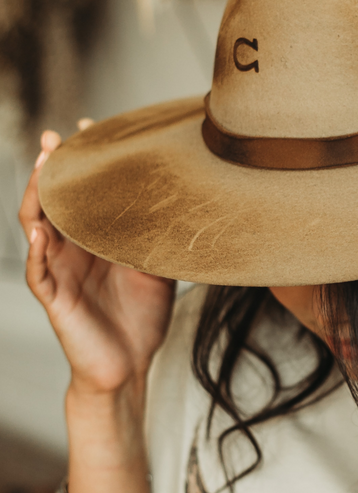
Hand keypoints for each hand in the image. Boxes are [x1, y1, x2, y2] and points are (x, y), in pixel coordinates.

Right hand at [19, 123, 175, 396]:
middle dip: (52, 169)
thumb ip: (157, 237)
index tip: (91, 129)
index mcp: (95, 240)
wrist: (131, 364)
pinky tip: (40, 231)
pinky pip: (38, 271)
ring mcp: (59, 272)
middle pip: (53, 202)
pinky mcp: (55, 299)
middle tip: (57, 137)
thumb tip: (186, 203)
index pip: (83, 195)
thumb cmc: (141, 315)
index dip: (83, 164)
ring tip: (44, 168)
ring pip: (37, 228)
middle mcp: (72, 250)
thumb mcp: (156, 267)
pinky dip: (36, 250)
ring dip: (37, 198)